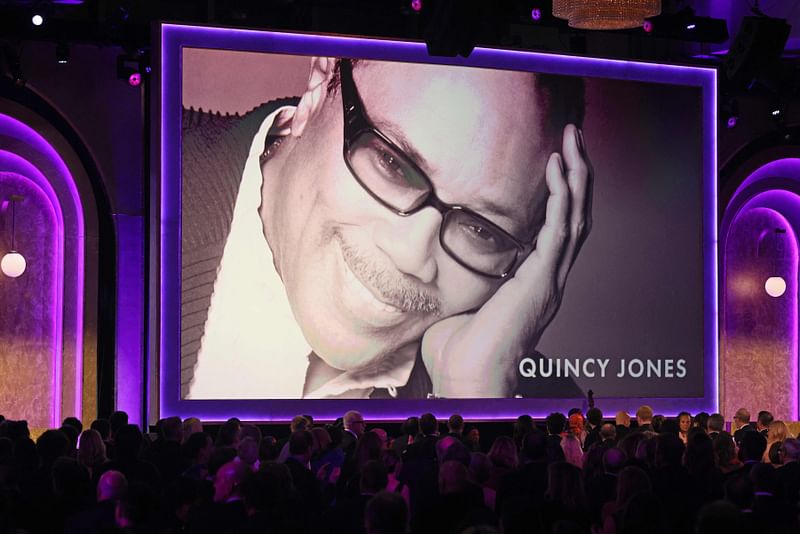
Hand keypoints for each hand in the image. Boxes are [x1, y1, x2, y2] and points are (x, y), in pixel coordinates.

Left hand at [421, 124, 592, 396]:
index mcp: (533, 283)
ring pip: (576, 216)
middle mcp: (549, 278)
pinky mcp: (542, 279)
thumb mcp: (460, 302)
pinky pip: (560, 229)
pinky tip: (560, 166)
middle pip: (576, 216)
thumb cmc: (457, 349)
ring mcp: (550, 279)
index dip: (562, 195)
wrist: (465, 376)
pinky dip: (563, 195)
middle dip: (577, 175)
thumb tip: (433, 262)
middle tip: (573, 137)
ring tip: (573, 138)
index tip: (557, 161)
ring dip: (577, 175)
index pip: (557, 230)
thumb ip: (459, 279)